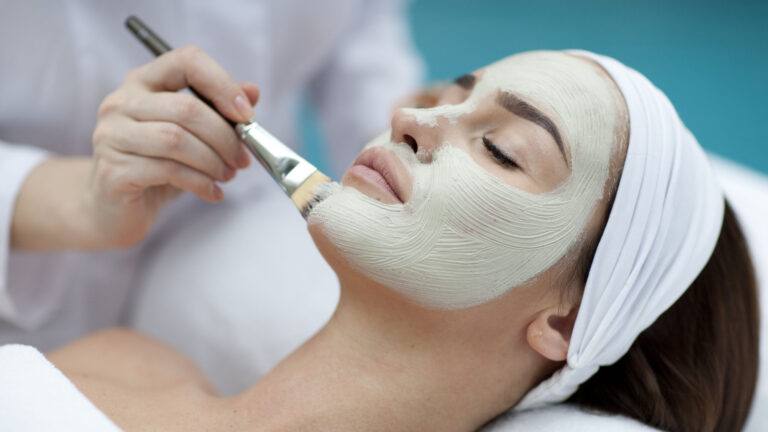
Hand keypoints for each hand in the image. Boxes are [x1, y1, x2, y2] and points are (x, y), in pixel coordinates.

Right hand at [89, 45, 259, 246]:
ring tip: (228, 176)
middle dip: (225, 136)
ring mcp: (111, 135)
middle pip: (186, 108)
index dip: (222, 84)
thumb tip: (252, 91)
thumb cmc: (157, 166)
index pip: (186, 61)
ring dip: (213, 161)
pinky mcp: (112, 170)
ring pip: (176, 140)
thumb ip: (220, 112)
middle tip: (242, 159)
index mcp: (143, 81)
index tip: (246, 115)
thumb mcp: (194, 136)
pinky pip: (168, 170)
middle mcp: (121, 102)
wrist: (114, 209)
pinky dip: (200, 183)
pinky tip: (213, 192)